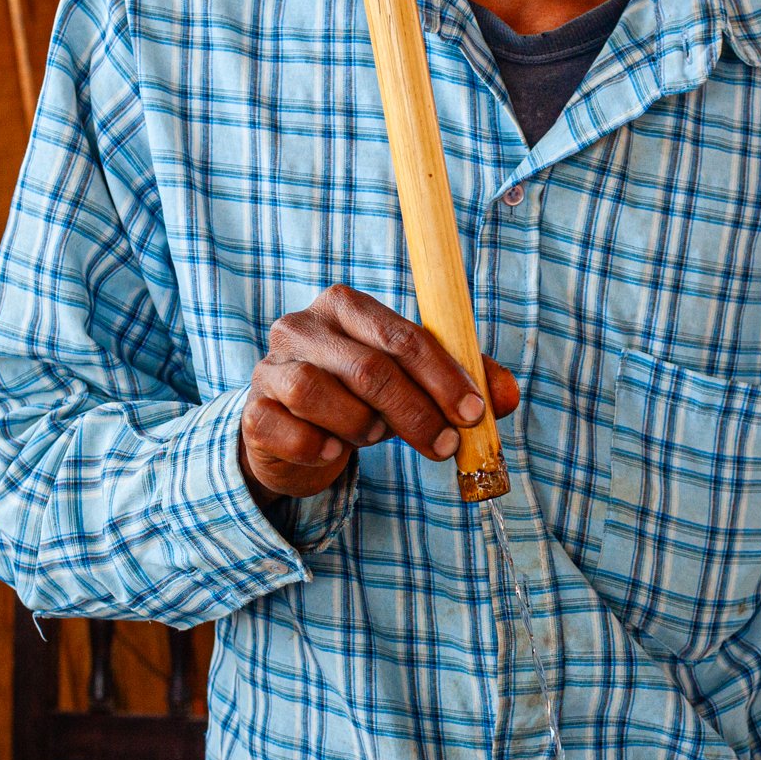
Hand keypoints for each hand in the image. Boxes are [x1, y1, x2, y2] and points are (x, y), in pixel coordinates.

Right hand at [241, 284, 519, 501]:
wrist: (294, 436)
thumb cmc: (361, 399)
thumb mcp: (414, 386)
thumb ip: (463, 384)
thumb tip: (508, 398)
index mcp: (346, 306)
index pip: (401, 335)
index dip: (443, 376)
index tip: (473, 413)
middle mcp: (302, 327)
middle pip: (366, 367)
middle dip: (415, 412)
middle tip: (445, 446)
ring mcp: (270, 367)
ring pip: (318, 393)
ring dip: (360, 426)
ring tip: (372, 436)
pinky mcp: (252, 412)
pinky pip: (288, 431)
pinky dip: (318, 448)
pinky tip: (333, 453)